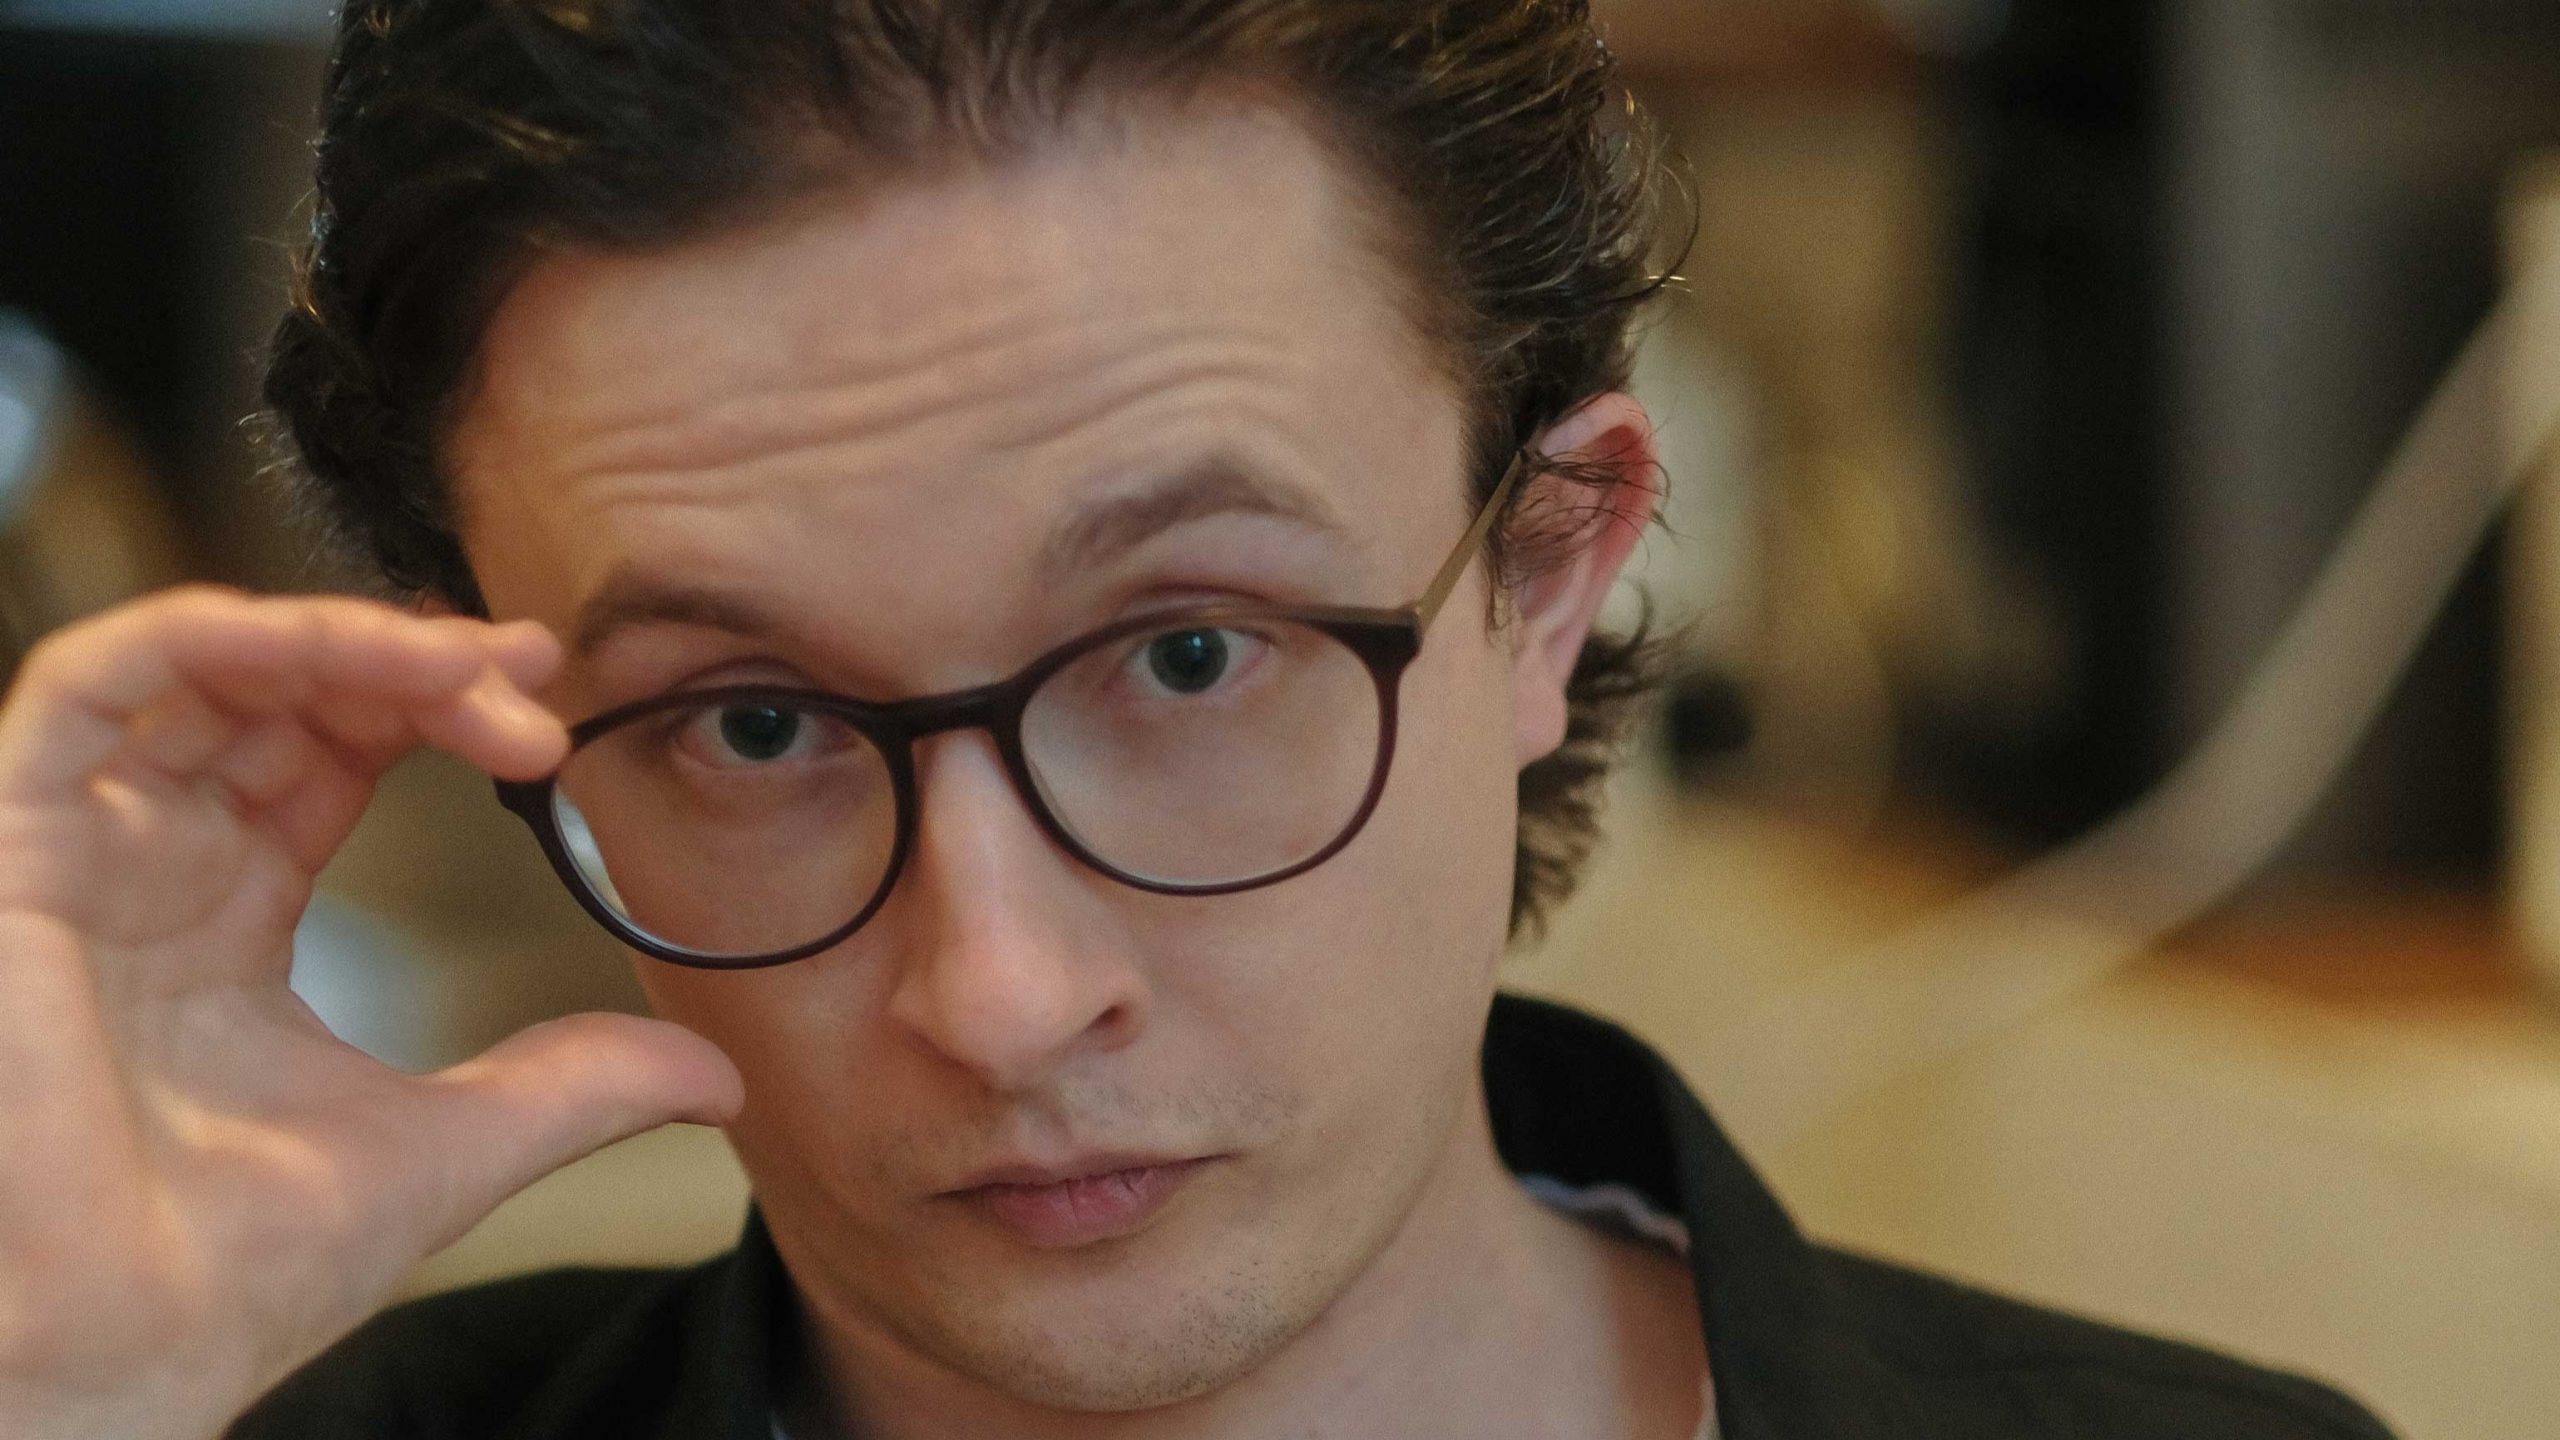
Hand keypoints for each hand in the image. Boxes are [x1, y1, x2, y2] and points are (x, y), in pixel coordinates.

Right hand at [0, 587, 742, 1439]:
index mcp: (225, 923)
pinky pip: (84, 683)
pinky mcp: (12, 852)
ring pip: (199, 667)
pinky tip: (326, 649)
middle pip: (281, 697)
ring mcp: (77, 856)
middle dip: (416, 666)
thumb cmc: (220, 1279)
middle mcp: (147, 871)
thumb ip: (571, 1087)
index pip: (333, 759)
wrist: (104, 1364)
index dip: (435, 709)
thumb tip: (717, 1074)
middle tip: (534, 685)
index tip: (551, 710)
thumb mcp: (442, 1151)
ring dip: (339, 640)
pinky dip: (208, 638)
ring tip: (462, 670)